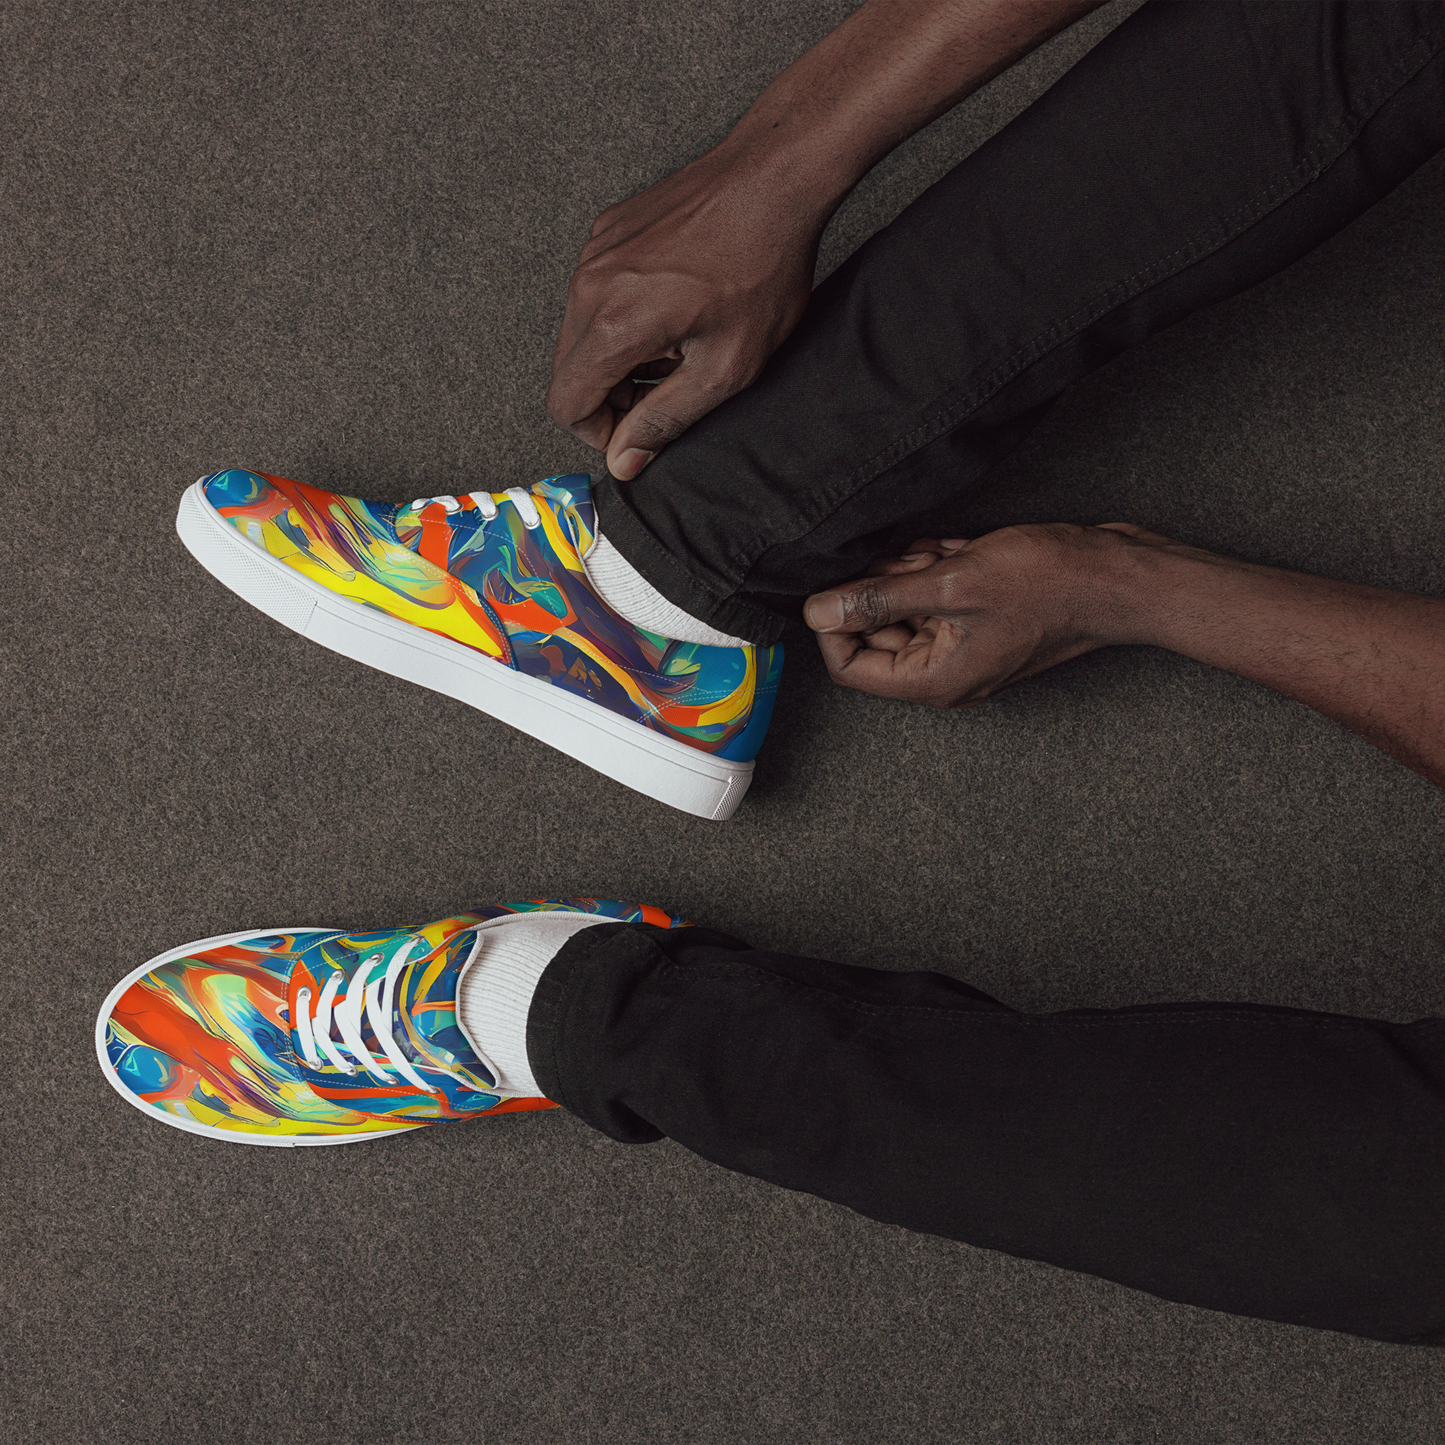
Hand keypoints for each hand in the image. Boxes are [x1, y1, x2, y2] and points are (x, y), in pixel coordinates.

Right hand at [546, 141, 825, 480]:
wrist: (774, 177)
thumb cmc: (763, 264)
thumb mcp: (726, 366)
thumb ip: (666, 420)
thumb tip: (625, 461)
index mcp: (613, 324)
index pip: (566, 404)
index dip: (600, 433)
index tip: (639, 431)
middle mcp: (590, 284)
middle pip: (568, 371)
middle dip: (611, 395)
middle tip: (669, 387)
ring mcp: (595, 252)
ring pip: (580, 333)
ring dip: (620, 355)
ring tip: (679, 344)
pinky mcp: (608, 230)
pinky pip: (595, 294)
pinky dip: (623, 316)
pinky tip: (675, 308)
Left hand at [805, 523, 1176, 706]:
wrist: (1119, 576)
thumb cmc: (1050, 584)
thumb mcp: (951, 583)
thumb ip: (879, 599)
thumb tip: (817, 611)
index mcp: (935, 680)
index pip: (850, 667)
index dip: (835, 624)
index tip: (843, 583)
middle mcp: (947, 674)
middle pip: (877, 634)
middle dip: (884, 589)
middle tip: (912, 560)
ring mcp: (966, 648)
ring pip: (907, 609)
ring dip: (914, 573)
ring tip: (945, 554)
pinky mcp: (981, 623)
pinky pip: (938, 598)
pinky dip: (941, 570)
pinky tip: (964, 552)